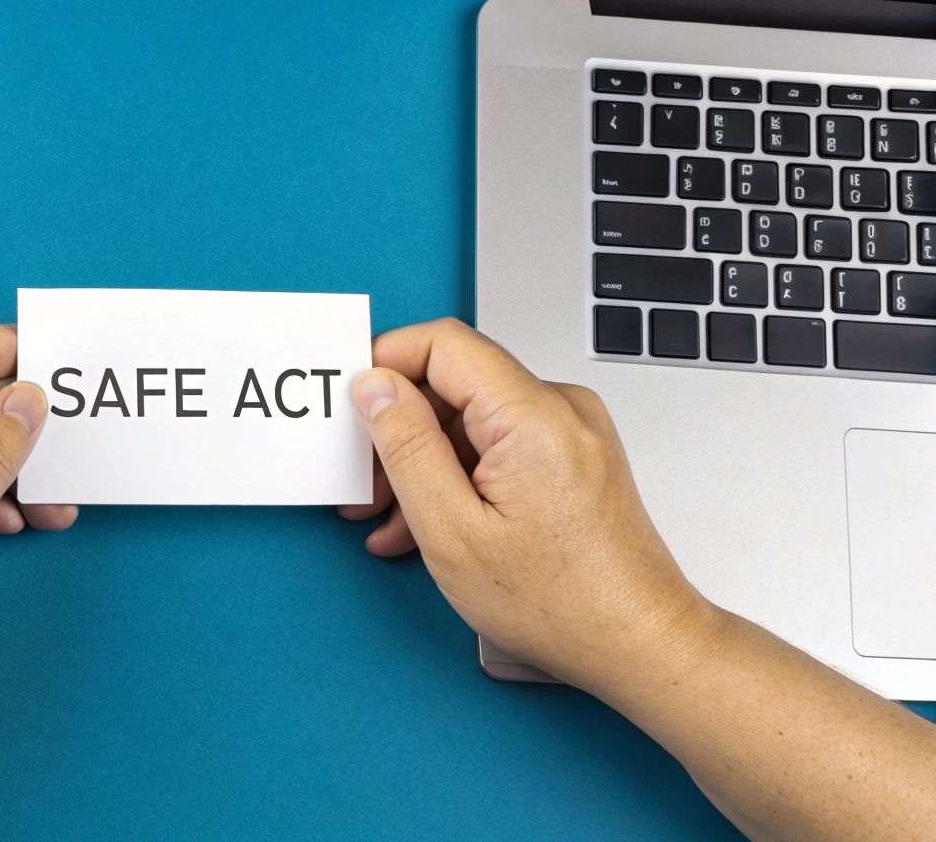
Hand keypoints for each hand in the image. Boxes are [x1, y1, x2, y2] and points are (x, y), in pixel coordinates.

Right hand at [340, 318, 718, 692]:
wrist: (639, 644)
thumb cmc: (562, 604)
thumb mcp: (452, 530)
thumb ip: (406, 446)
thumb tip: (376, 386)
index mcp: (532, 415)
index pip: (443, 344)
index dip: (386, 363)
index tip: (350, 400)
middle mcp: (561, 409)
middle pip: (454, 385)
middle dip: (398, 430)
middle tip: (363, 483)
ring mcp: (571, 432)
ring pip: (471, 421)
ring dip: (424, 462)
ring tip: (391, 518)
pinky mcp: (573, 456)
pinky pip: (498, 445)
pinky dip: (459, 476)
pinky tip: (431, 523)